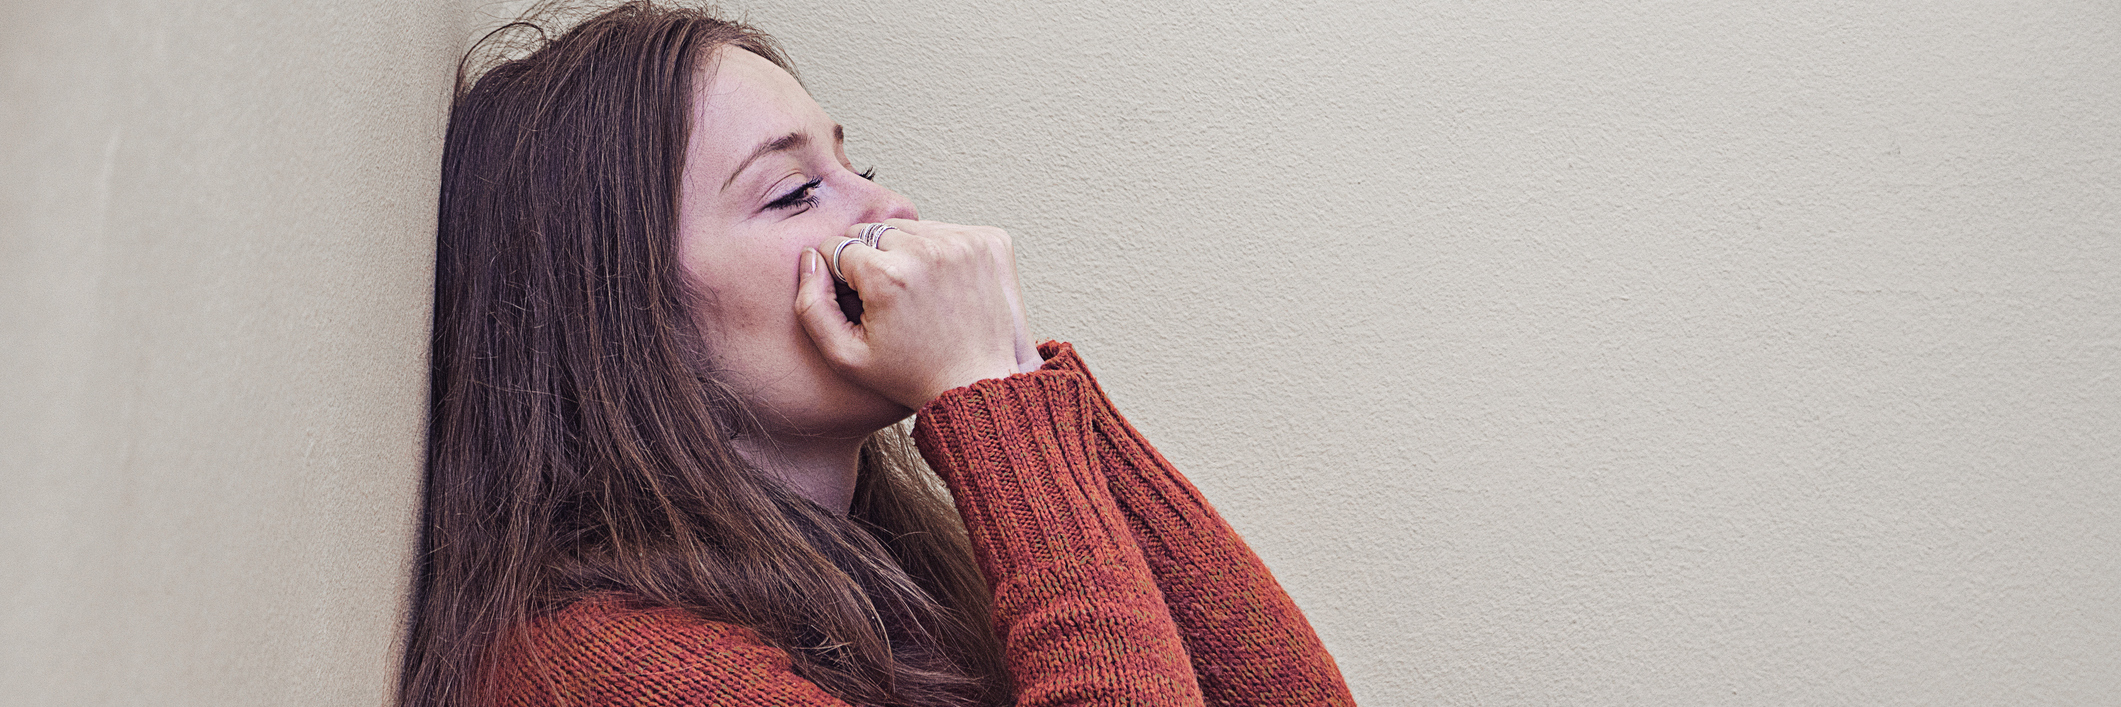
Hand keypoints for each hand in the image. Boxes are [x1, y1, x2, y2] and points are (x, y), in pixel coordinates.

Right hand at [794, 219, 1029, 408]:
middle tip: (887, 300)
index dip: (840, 276)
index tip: (858, 301)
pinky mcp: (989, 240)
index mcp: (887, 276)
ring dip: (903, 252)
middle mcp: (926, 251)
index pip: (837, 246)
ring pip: (908, 228)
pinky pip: (944, 230)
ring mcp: (963, 242)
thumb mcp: (845, 356)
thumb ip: (811, 306)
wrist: (978, 383)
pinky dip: (936, 251)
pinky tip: (941, 286)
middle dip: (870, 260)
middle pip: (872, 232)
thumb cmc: (911, 376)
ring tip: (914, 293)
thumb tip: (810, 257)